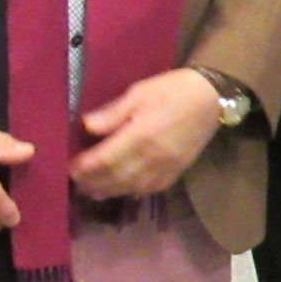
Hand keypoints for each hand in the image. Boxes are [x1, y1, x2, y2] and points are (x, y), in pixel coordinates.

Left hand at [70, 69, 221, 199]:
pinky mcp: (176, 171)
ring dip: (108, 191)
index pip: (105, 159)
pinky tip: (121, 190)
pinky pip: (150, 189)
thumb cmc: (173, 89)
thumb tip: (85, 127)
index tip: (69, 166)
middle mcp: (152, 157)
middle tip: (75, 182)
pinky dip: (131, 192)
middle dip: (92, 182)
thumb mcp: (139, 92)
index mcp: (140, 135)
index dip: (84, 167)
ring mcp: (166, 167)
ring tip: (92, 190)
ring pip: (131, 187)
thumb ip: (112, 113)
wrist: (211, 98)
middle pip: (115, 178)